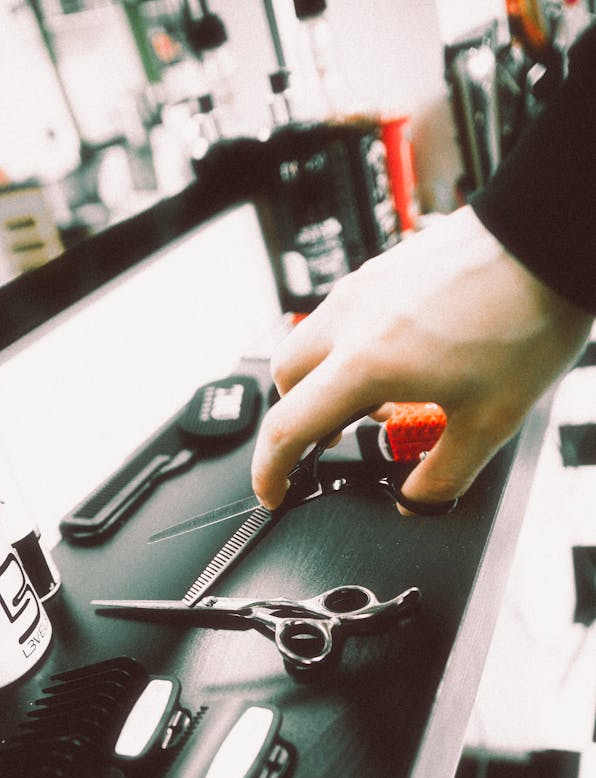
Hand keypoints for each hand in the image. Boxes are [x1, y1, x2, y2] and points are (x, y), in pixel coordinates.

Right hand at [251, 206, 591, 511]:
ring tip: (380, 399)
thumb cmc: (525, 314)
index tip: (274, 492)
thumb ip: (445, 476)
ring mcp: (361, 289)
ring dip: (327, 383)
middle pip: (285, 381)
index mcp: (365, 364)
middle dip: (300, 420)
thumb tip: (417, 501)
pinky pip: (341, 319)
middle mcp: (350, 321)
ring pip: (310, 345)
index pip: (286, 428)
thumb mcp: (491, 420)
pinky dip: (349, 350)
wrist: (547, 237)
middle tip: (335, 441)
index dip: (270, 471)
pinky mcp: (379, 271)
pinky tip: (400, 360)